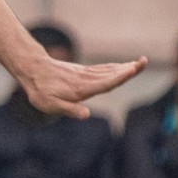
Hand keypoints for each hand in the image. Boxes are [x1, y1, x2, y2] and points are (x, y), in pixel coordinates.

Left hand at [17, 50, 146, 120]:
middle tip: (144, 62)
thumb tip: (86, 115)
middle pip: (111, 74)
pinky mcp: (83, 71)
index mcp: (81, 89)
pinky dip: (115, 68)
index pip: (105, 83)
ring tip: (139, 64)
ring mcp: (85, 74)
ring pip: (109, 71)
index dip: (120, 77)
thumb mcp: (50, 105)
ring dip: (124, 67)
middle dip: (129, 69)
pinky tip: (122, 67)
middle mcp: (86, 79)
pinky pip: (103, 69)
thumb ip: (69, 109)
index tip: (133, 68)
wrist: (33, 70)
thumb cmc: (41, 91)